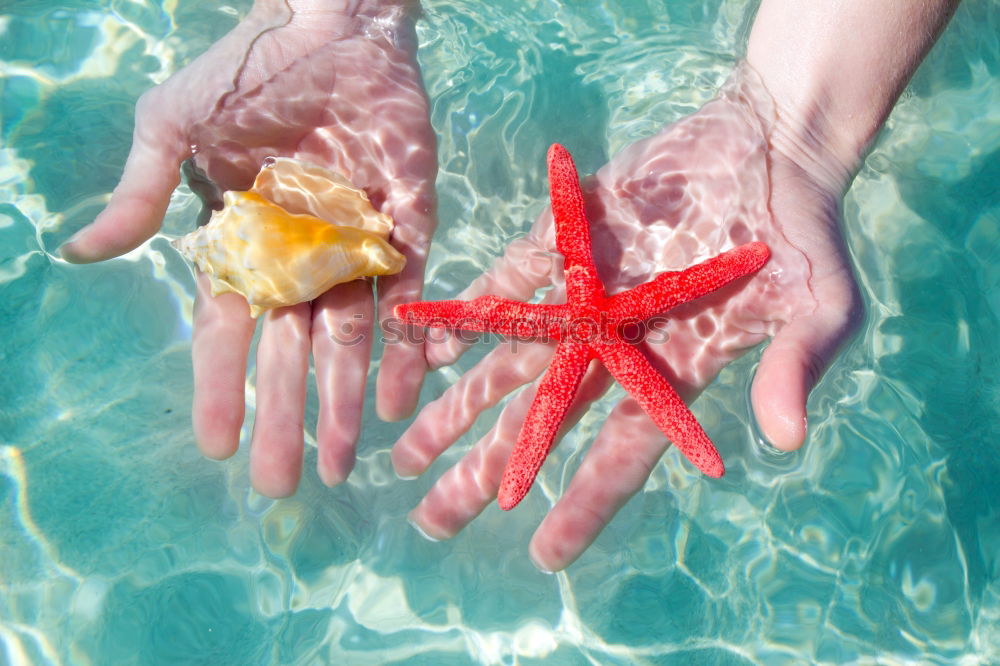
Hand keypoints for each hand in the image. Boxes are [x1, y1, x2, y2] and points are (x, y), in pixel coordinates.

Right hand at [60, 0, 436, 495]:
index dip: (222, 388)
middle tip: (280, 485)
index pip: (229, 332)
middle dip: (284, 418)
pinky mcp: (408, 226)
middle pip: (291, 353)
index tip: (217, 444)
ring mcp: (355, 246)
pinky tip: (397, 398)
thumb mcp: (174, 128)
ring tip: (339, 463)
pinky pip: (407, 299)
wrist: (329, 24)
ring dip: (343, 402)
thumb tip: (80, 252)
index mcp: (247, 243)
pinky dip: (404, 347)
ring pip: (349, 341)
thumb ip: (140, 194)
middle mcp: (302, 258)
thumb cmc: (249, 70)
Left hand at [391, 64, 861, 570]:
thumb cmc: (803, 232)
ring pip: (505, 365)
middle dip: (485, 471)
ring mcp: (583, 296)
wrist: (768, 146)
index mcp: (671, 373)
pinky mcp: (562, 242)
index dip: (582, 506)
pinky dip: (463, 320)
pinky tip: (424, 359)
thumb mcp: (820, 307)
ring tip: (406, 458)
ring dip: (456, 409)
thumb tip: (784, 439)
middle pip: (539, 422)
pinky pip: (501, 289)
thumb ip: (796, 369)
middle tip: (434, 522)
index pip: (619, 455)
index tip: (542, 557)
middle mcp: (614, 346)